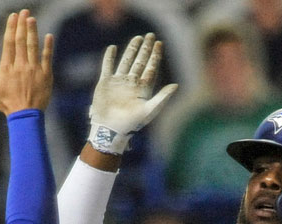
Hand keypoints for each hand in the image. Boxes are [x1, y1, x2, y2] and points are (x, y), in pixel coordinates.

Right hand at [0, 9, 53, 114]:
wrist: (25, 115)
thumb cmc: (7, 102)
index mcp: (7, 67)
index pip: (9, 43)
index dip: (11, 28)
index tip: (13, 17)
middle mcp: (21, 65)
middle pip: (21, 41)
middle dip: (22, 25)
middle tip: (24, 12)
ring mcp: (34, 69)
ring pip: (33, 46)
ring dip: (33, 31)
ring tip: (32, 19)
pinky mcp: (46, 75)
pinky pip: (47, 58)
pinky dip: (48, 46)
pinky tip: (48, 36)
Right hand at [87, 33, 178, 155]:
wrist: (109, 129)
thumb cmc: (130, 124)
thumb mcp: (149, 110)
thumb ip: (162, 97)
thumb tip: (176, 85)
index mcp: (143, 88)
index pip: (151, 68)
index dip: (156, 56)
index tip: (159, 43)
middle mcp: (132, 83)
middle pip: (141, 61)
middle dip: (146, 49)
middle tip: (151, 36)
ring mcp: (118, 82)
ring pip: (126, 61)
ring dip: (131, 49)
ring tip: (138, 38)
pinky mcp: (105, 83)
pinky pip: (107, 67)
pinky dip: (109, 58)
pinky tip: (113, 48)